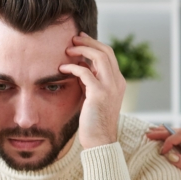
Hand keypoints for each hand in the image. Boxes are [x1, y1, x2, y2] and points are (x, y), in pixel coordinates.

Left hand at [60, 32, 125, 149]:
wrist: (100, 140)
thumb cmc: (94, 121)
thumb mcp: (94, 96)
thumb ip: (90, 81)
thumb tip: (80, 67)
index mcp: (118, 82)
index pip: (109, 55)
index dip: (94, 44)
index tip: (81, 39)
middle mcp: (117, 82)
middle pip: (106, 51)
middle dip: (88, 42)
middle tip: (73, 39)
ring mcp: (110, 87)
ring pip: (99, 57)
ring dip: (82, 50)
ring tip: (68, 50)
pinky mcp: (99, 94)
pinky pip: (85, 72)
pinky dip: (72, 67)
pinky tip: (62, 68)